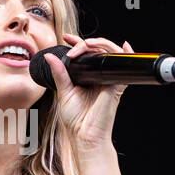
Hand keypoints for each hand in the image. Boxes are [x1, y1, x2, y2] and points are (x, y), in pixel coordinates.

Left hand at [42, 33, 133, 154]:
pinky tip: (123, 45)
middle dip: (85, 42)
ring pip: (110, 53)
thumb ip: (59, 74)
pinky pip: (123, 66)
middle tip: (72, 43)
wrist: (84, 136)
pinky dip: (125, 54)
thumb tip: (50, 56)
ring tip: (85, 45)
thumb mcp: (64, 93)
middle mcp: (99, 77)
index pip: (85, 55)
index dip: (77, 43)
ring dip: (99, 44)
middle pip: (98, 51)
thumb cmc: (76, 120)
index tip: (66, 37)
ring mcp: (108, 80)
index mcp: (87, 78)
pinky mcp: (116, 85)